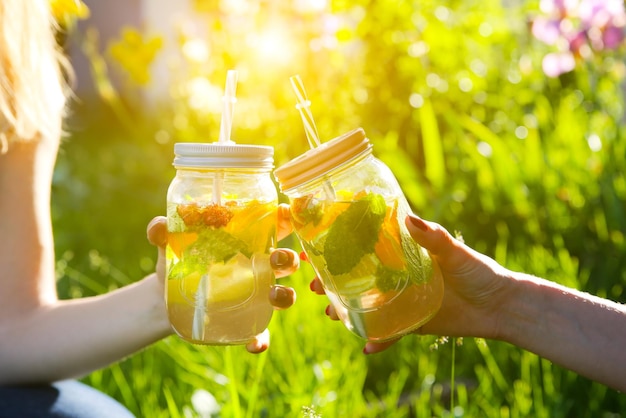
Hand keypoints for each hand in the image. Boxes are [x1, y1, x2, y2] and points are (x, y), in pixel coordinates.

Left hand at [146, 203, 298, 353]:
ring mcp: (254, 298)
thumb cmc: (178, 262)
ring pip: (282, 296)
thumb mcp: (170, 244)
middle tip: (276, 258)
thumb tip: (159, 226)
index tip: (284, 213)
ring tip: (272, 295)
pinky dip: (262, 339)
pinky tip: (254, 344)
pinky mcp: (244, 323)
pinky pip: (261, 333)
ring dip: (285, 295)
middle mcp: (257, 269)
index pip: (273, 227)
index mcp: (247, 243)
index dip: (284, 219)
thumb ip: (163, 231)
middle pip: (285, 262)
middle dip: (288, 258)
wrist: (164, 298)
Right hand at [309, 213, 510, 353]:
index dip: (341, 248)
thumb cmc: (479, 271)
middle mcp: (398, 276)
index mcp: (404, 254)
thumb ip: (433, 238)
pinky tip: (367, 348)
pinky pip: (390, 332)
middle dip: (333, 282)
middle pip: (358, 278)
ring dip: (347, 310)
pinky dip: (379, 340)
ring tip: (332, 313)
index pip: (367, 248)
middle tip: (314, 287)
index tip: (318, 250)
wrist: (500, 306)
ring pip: (367, 305)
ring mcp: (403, 300)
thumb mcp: (455, 252)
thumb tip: (411, 219)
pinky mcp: (413, 322)